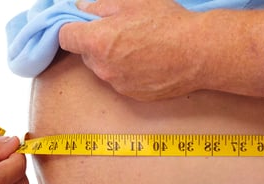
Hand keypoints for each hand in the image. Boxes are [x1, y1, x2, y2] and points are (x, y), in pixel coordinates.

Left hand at [59, 0, 207, 100]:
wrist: (199, 52)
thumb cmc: (167, 23)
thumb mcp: (131, 2)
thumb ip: (99, 6)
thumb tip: (81, 9)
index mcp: (96, 42)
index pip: (65, 37)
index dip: (71, 28)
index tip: (81, 24)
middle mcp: (101, 67)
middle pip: (85, 54)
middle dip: (96, 43)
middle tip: (121, 30)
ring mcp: (116, 84)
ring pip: (103, 68)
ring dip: (112, 58)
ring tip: (140, 46)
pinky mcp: (132, 95)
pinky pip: (121, 81)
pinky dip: (128, 71)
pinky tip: (149, 60)